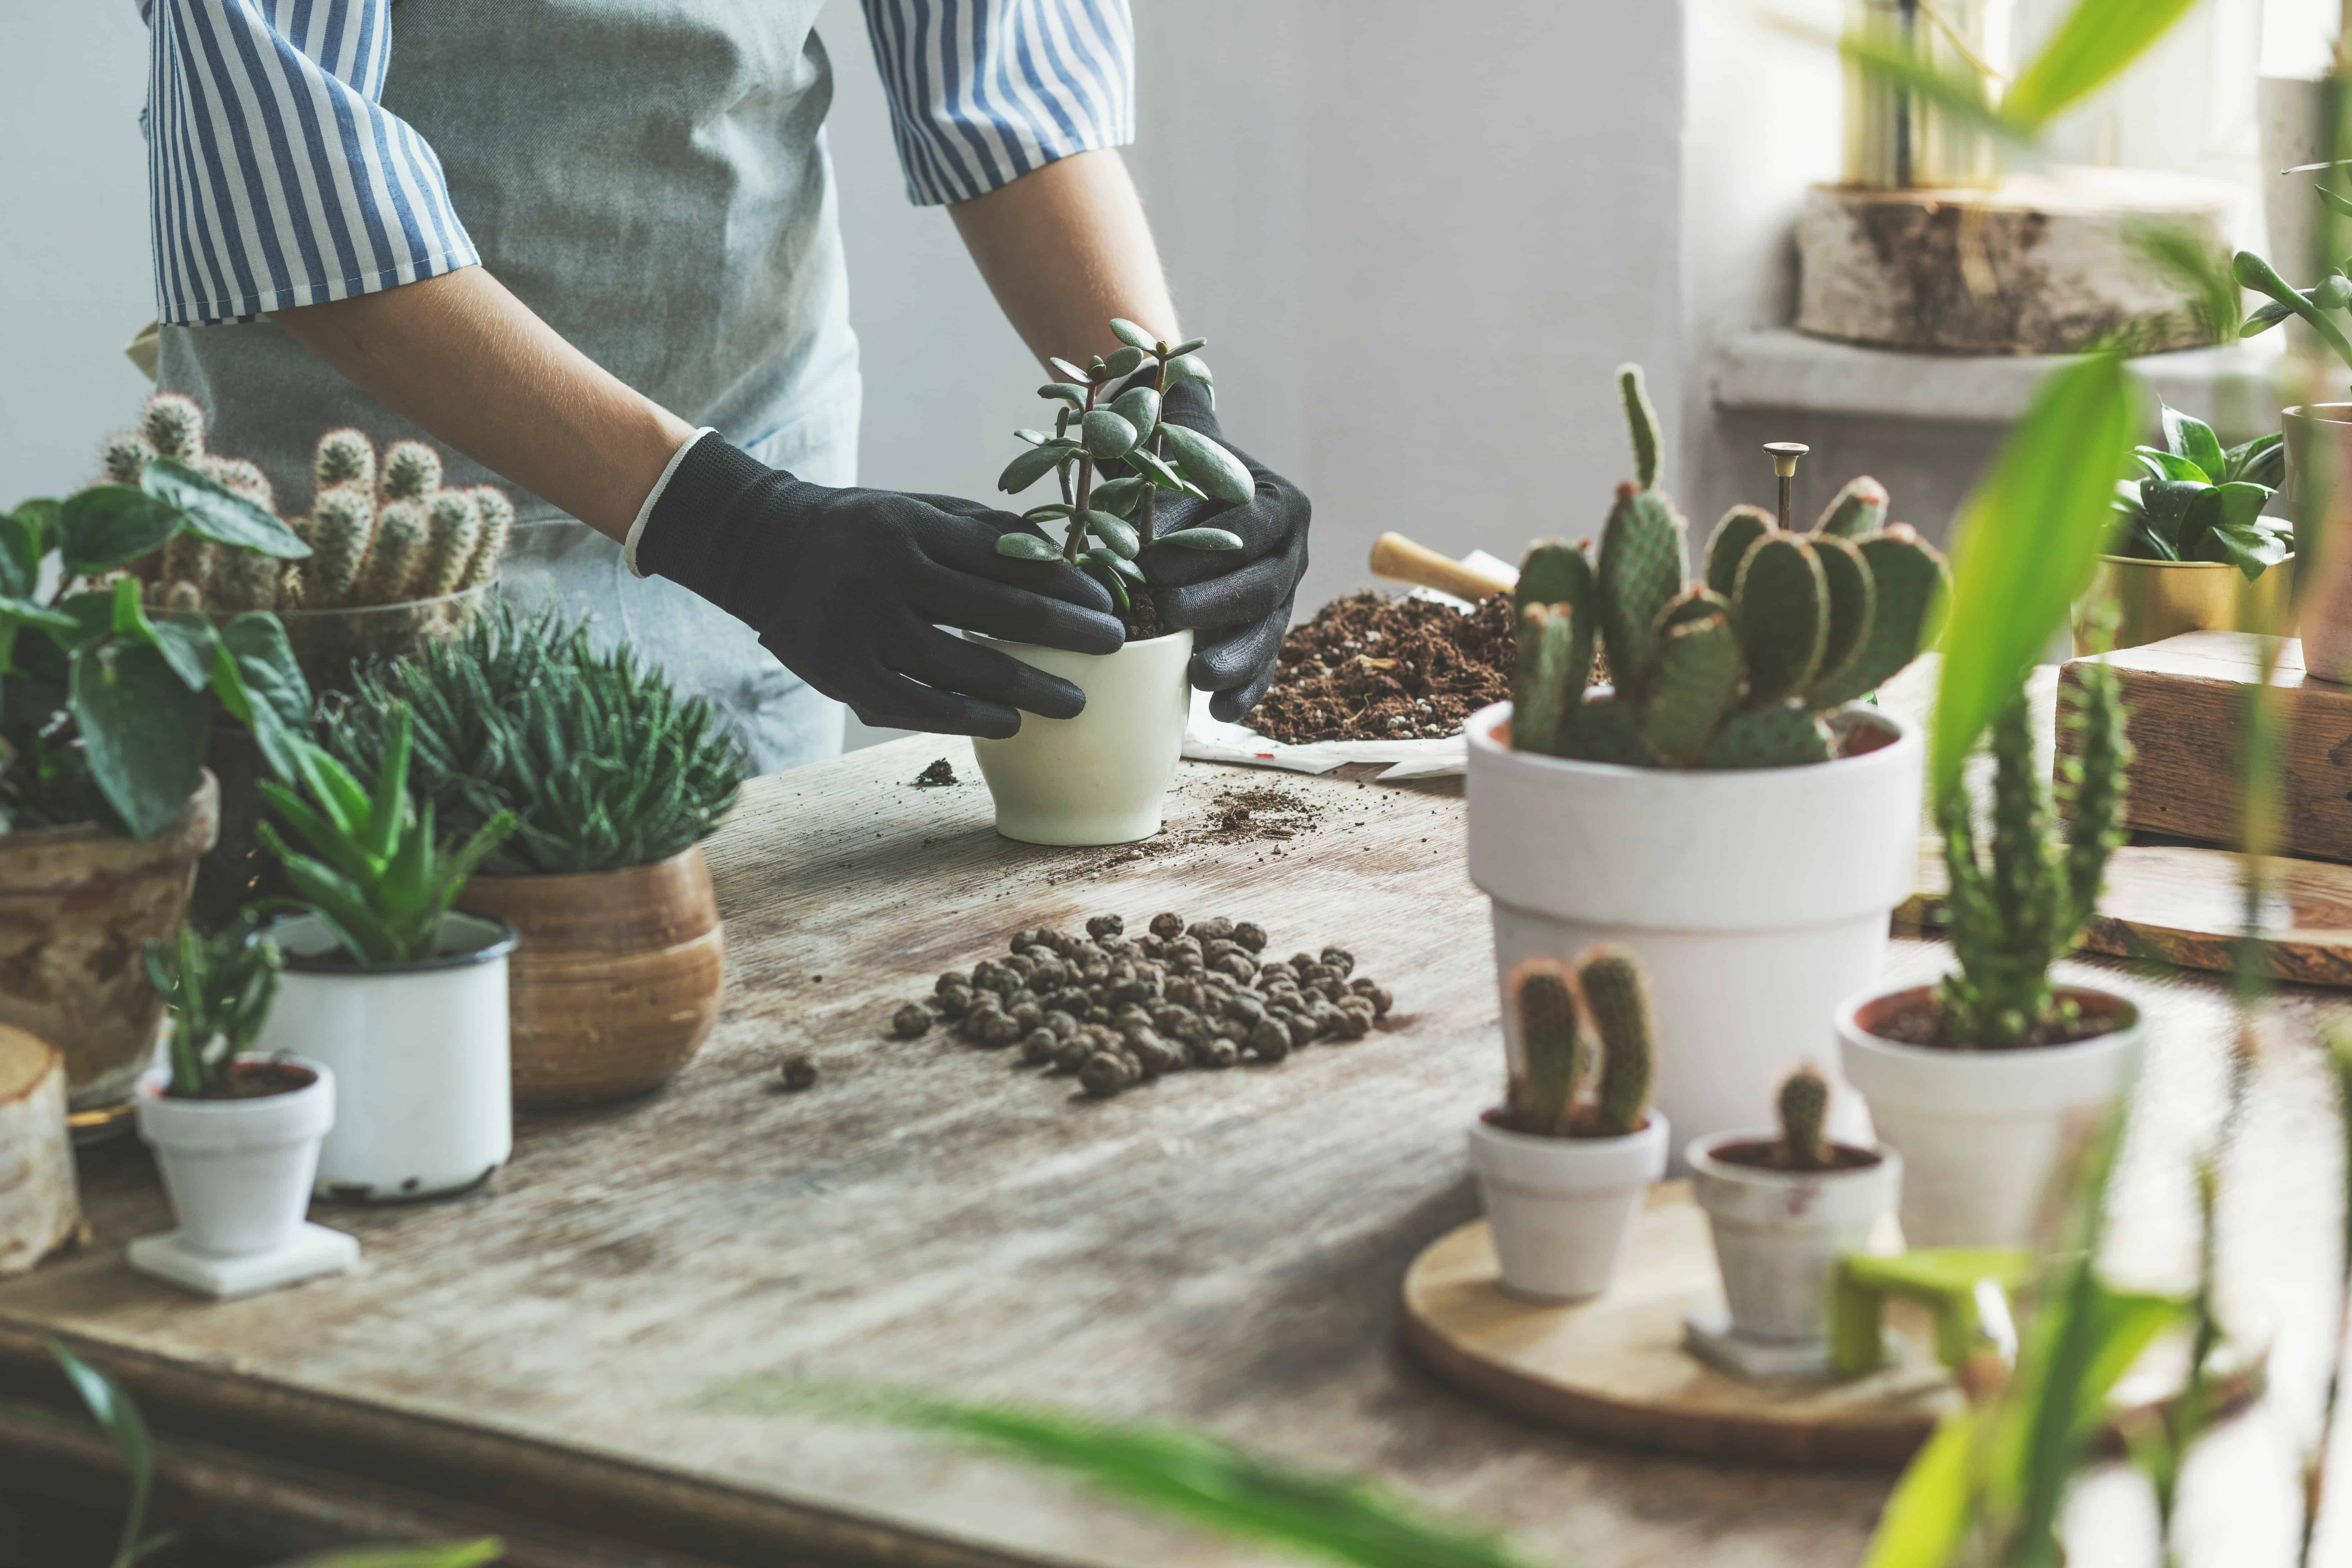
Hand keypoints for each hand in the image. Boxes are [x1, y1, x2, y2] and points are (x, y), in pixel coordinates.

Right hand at [638, 436, 1123, 736]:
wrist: (763, 546)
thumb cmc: (864, 531)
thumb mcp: (919, 510)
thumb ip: (984, 533)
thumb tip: (1065, 561)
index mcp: (915, 525)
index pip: (1012, 558)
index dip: (1070, 584)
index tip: (1110, 603)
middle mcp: (890, 572)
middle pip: (1001, 611)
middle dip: (1068, 634)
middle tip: (1113, 649)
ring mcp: (863, 625)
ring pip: (964, 666)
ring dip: (1030, 688)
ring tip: (1074, 702)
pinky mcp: (840, 671)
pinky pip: (917, 704)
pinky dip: (968, 717)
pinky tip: (1008, 724)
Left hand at [1136, 379, 1308, 721]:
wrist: (1194, 484)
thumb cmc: (1177, 477)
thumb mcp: (1170, 479)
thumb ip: (1161, 515)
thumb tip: (1131, 561)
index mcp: (1279, 505)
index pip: (1248, 531)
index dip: (1201, 551)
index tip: (1149, 565)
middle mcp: (1292, 552)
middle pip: (1263, 586)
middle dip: (1216, 604)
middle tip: (1168, 614)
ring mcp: (1286, 595)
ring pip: (1269, 632)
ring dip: (1236, 658)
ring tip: (1199, 677)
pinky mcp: (1269, 629)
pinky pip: (1265, 664)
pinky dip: (1245, 689)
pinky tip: (1219, 712)